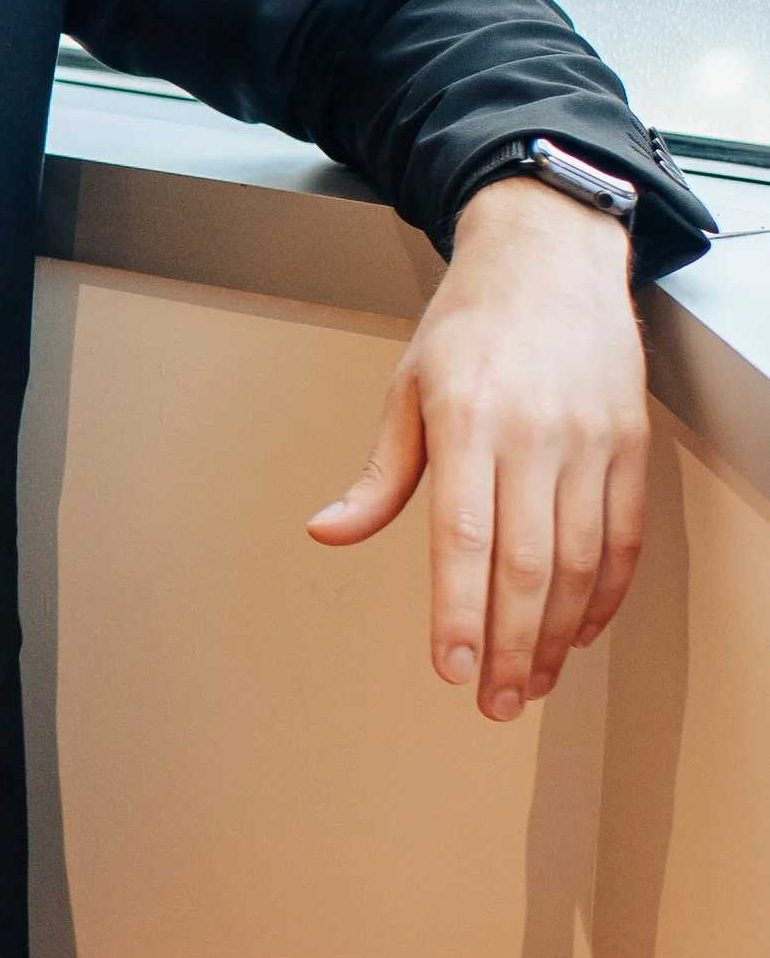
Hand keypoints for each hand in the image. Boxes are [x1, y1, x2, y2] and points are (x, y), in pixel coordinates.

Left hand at [308, 176, 646, 720]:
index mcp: (467, 420)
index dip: (458, 612)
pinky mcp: (629, 442)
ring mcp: (590, 439)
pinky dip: (603, 593)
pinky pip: (622, 536)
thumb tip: (329, 533)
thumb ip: (379, 475)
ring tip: (529, 680)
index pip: (462, 538)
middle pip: (526, 563)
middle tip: (492, 701)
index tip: (448, 667)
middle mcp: (534, 433)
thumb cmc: (471, 323)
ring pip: (578, 560)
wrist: (551, 255)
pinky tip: (577, 630)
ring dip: (554, 633)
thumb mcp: (406, 388)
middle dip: (508, 645)